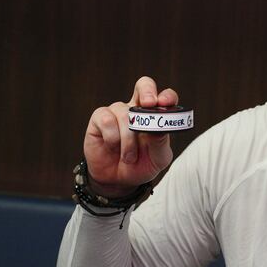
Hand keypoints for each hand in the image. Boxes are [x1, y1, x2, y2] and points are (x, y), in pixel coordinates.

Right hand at [83, 76, 178, 196]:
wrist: (118, 181)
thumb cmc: (142, 165)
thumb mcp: (158, 159)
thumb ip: (161, 143)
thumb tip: (159, 129)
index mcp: (156, 116)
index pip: (165, 97)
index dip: (167, 96)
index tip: (166, 104)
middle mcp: (137, 109)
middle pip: (144, 85)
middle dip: (147, 91)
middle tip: (149, 104)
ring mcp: (118, 112)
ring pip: (125, 113)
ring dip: (128, 139)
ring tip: (129, 157)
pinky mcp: (99, 119)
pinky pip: (106, 120)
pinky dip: (112, 137)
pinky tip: (113, 147)